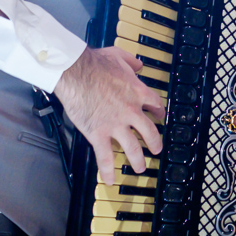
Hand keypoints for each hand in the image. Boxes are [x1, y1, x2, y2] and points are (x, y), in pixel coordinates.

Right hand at [53, 46, 164, 185]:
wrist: (75, 72)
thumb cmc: (94, 63)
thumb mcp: (118, 56)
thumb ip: (131, 61)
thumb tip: (138, 64)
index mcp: (137, 92)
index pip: (155, 105)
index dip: (159, 113)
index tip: (159, 116)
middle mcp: (131, 111)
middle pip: (150, 131)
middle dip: (155, 143)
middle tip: (156, 149)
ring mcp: (116, 124)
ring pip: (133, 147)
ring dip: (138, 159)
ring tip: (139, 167)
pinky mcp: (99, 134)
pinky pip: (105, 156)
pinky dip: (108, 170)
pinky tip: (109, 179)